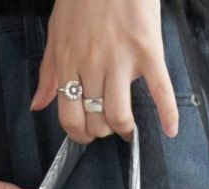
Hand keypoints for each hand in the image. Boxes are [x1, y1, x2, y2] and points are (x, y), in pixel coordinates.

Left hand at [30, 0, 177, 143]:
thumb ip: (48, 73)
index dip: (78, 135)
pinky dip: (167, 113)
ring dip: (122, 128)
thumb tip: (38, 105)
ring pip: (119, 114)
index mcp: (69, 62)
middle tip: (106, 127)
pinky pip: (159, 89)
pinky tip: (170, 129)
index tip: (86, 135)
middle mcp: (93, 65)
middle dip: (101, 132)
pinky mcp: (147, 51)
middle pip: (95, 121)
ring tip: (125, 127)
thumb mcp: (56, 33)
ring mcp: (122, 59)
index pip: (69, 117)